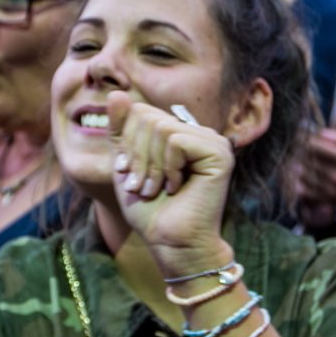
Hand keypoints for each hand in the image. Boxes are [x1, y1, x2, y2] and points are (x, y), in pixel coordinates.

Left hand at [108, 92, 233, 274]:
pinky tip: (175, 187)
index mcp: (179, 133)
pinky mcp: (219, 153)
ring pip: (161, 128)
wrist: (171, 243)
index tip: (131, 176)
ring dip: (150, 166)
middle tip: (143, 187)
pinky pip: (175, 140)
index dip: (127, 144)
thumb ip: (122, 129)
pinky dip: (166, 167)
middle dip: (137, 156)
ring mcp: (212, 141)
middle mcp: (198, 133)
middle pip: (148, 118)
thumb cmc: (150, 210)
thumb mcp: (127, 164)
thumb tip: (116, 92)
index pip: (141, 112)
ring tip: (156, 189)